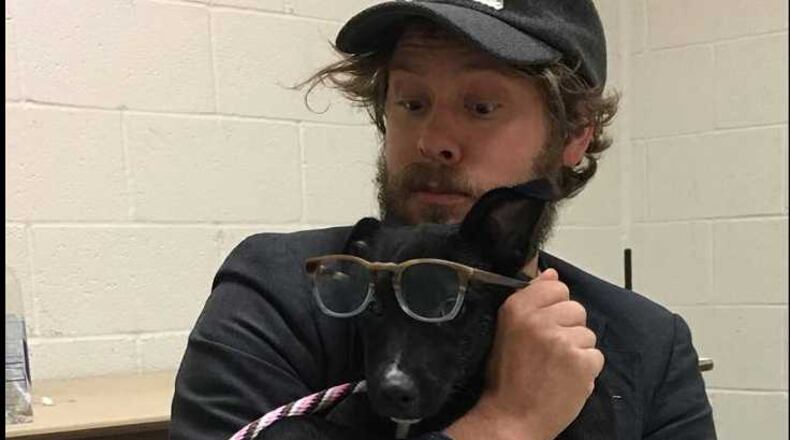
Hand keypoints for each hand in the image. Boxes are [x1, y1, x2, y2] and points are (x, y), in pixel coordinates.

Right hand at [445, 268, 603, 439]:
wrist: (512, 418)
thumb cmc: (507, 375)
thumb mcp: (507, 329)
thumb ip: (530, 299)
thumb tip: (551, 272)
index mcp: (517, 308)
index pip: (556, 286)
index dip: (554, 307)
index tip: (543, 326)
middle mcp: (539, 320)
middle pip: (576, 308)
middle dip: (568, 328)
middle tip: (549, 351)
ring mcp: (562, 341)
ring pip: (587, 334)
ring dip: (577, 351)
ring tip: (556, 368)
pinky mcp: (581, 363)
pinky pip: (596, 356)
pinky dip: (586, 370)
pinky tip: (567, 380)